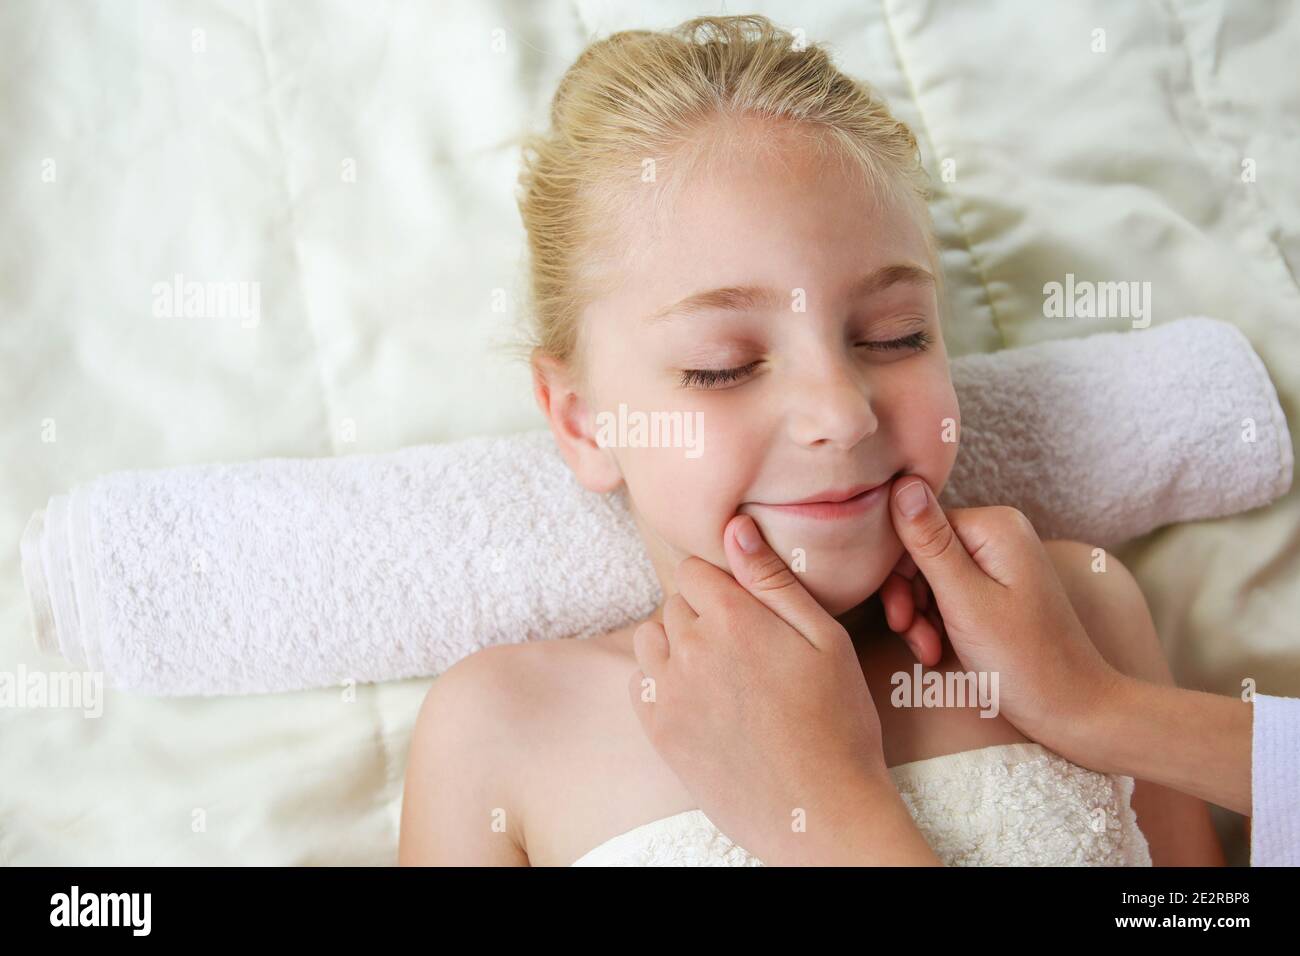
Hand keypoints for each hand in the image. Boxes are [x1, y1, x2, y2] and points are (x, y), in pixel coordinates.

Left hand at [627, 512, 933, 864]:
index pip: (696, 569)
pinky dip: (660, 680)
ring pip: (652, 638)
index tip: (747, 610)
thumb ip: (774, 579)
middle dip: (703, 613)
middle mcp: (691, 648)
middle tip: (745, 649)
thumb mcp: (825, 640)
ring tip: (720, 672)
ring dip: (676, 643)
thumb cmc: (838, 722)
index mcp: (733, 618)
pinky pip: (639, 681)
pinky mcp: (658, 730)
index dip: (723, 583)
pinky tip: (698, 698)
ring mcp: (669, 691)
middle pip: (676, 602)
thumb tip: (736, 527)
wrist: (821, 811)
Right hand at [885, 476, 1123, 747]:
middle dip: (909, 598)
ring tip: (929, 652)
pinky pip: (949, 594)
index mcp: (995, 526)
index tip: (899, 618)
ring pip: (930, 577)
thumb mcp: (965, 601)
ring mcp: (1001, 561)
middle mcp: (999, 533)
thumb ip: (929, 542)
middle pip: (921, 552)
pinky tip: (939, 651)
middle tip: (910, 636)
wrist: (1074, 711)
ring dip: (920, 616)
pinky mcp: (999, 588)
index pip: (915, 527)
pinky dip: (937, 623)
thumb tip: (901, 483)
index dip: (898, 573)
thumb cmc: (1023, 661)